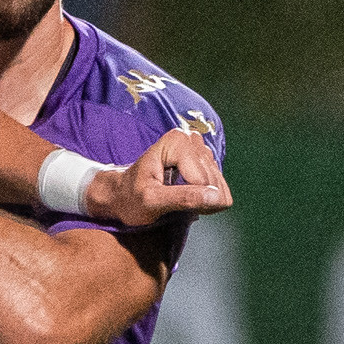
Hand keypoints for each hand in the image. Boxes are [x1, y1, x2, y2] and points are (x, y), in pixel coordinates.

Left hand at [84, 122, 232, 225]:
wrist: (124, 195)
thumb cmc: (131, 197)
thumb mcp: (151, 201)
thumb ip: (183, 198)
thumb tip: (215, 198)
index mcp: (176, 141)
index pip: (202, 180)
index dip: (190, 199)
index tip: (167, 202)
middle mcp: (191, 139)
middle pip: (212, 182)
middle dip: (197, 199)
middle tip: (172, 204)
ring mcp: (200, 150)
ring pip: (219, 186)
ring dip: (202, 200)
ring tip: (178, 201)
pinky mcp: (206, 163)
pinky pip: (220, 187)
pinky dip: (207, 199)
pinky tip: (188, 199)